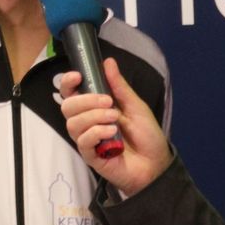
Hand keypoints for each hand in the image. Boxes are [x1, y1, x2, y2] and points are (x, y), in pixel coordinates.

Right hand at [59, 57, 171, 196]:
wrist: (156, 163)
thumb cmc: (146, 134)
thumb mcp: (135, 105)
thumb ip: (119, 86)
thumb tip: (108, 61)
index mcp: (94, 107)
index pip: (70, 93)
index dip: (68, 83)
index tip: (78, 76)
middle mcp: (87, 122)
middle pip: (67, 106)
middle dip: (86, 100)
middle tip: (108, 102)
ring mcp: (87, 140)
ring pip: (72, 123)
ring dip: (94, 116)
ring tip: (114, 119)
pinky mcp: (90, 156)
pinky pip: (82, 141)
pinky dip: (96, 132)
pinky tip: (112, 133)